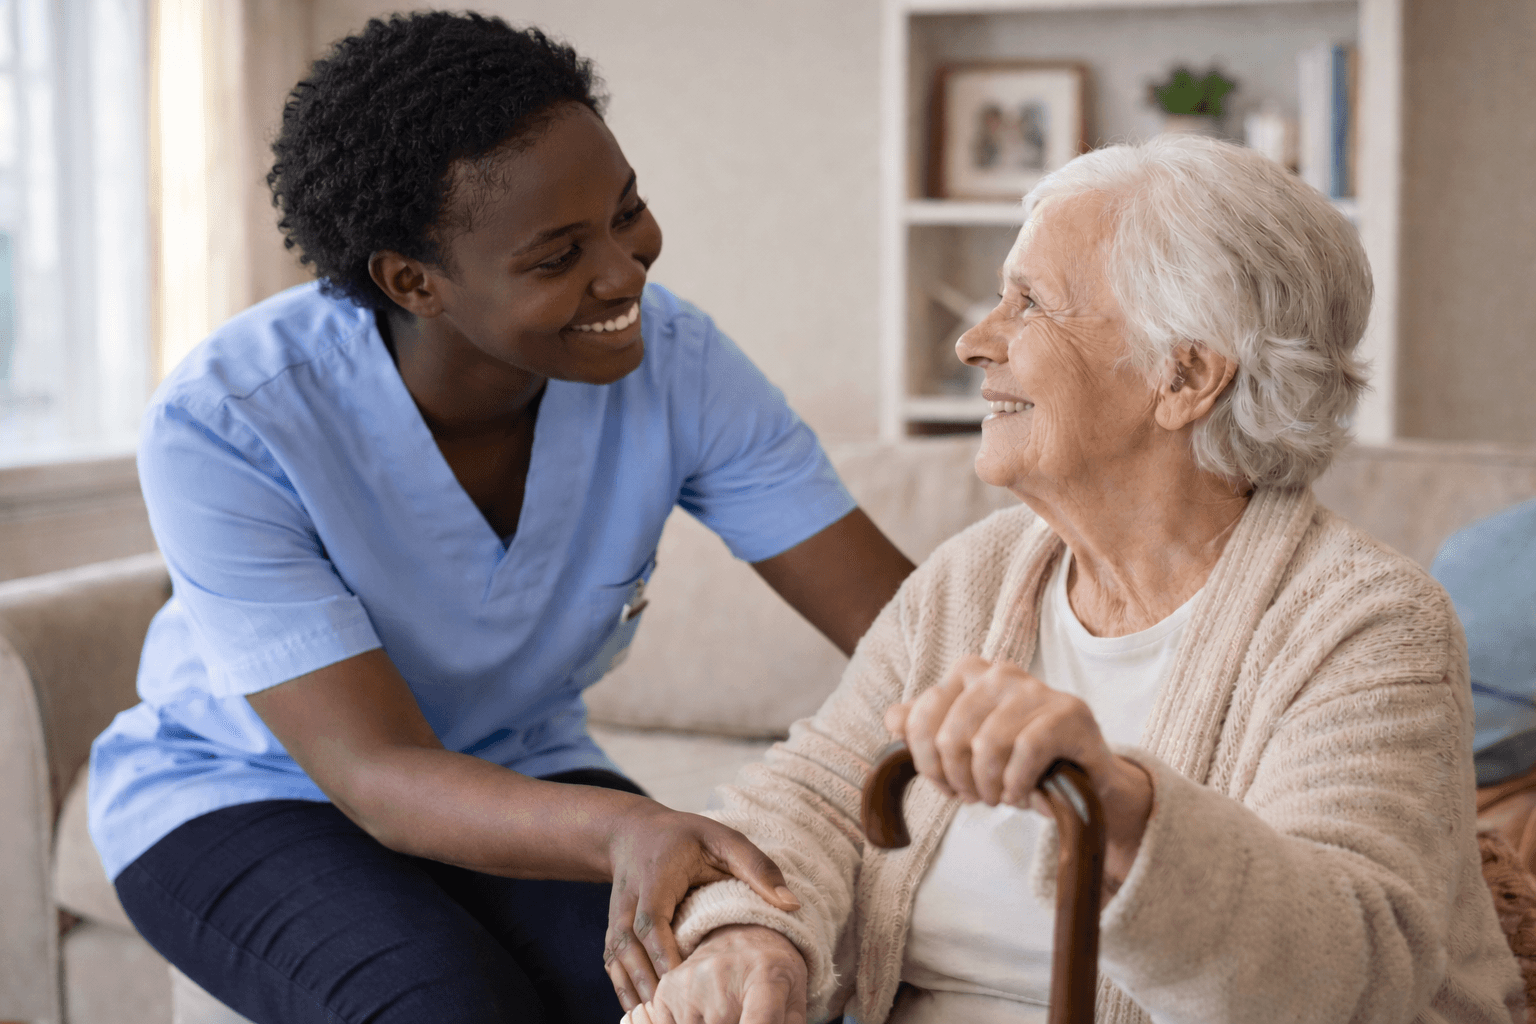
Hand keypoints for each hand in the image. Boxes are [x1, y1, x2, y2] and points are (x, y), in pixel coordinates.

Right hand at [605, 806, 800, 1012]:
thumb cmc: (687, 837)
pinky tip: (644, 1011)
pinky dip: (624, 988)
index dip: (663, 950)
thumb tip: (792, 904)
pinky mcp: (614, 929)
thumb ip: (756, 867)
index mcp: (657, 876)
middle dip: (648, 979)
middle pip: (629, 944)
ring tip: (659, 1017)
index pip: (653, 917)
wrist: (634, 832)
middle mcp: (630, 898)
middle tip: (673, 1010)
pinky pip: (612, 963)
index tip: (682, 979)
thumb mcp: (724, 840)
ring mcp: (617, 915)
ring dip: (635, 989)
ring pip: (617, 956)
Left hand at [885, 654, 1153, 885]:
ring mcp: (1036, 689)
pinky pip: (1025, 753)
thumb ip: (926, 730)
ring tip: (1001, 797)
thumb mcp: (964, 747)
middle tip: (976, 797)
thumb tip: (893, 719)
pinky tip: (1022, 795)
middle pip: (950, 738)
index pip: (921, 717)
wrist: (1082, 779)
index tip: (945, 784)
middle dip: (959, 780)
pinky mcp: (1069, 713)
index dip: (926, 763)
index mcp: (968, 673)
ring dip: (990, 787)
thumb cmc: (1015, 761)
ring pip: (987, 746)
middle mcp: (1000, 673)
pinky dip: (1017, 785)